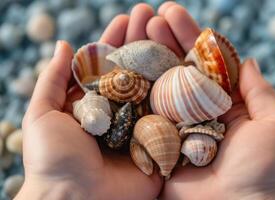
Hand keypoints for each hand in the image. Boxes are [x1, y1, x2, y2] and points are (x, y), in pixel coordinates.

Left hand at [17, 4, 161, 199]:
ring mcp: (141, 124)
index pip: (108, 64)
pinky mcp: (158, 141)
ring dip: (160, 55)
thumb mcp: (42, 115)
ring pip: (154, 84)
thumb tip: (65, 45)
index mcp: (95, 103)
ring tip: (167, 25)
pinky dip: (178, 88)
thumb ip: (52, 80)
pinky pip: (171, 112)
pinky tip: (185, 62)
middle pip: (134, 69)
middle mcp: (120, 111)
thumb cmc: (54, 160)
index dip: (115, 40)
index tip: (125, 18)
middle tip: (149, 13)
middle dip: (140, 40)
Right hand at [147, 2, 274, 199]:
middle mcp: (195, 112)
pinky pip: (143, 111)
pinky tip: (124, 62)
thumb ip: (259, 91)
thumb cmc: (262, 172)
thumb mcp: (273, 125)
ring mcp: (173, 125)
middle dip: (164, 40)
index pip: (203, 62)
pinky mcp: (155, 141)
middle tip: (150, 15)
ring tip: (135, 27)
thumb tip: (248, 59)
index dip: (189, 35)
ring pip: (158, 84)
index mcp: (222, 104)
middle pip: (177, 69)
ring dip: (147, 56)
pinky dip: (134, 88)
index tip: (172, 12)